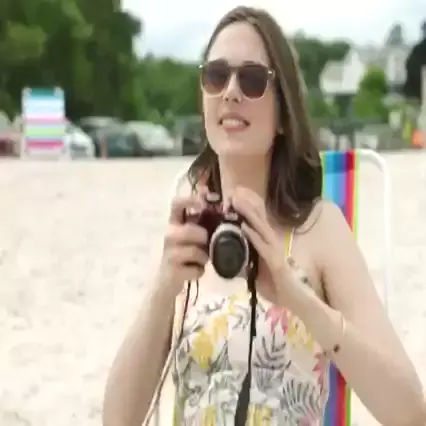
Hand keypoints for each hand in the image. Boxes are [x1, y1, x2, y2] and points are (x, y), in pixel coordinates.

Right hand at [157, 193, 208, 296]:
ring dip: (203, 257)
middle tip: (205, 245)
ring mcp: (169, 253)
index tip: (204, 204)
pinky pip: (197, 269)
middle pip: (191, 231)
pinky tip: (194, 271)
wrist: (167, 280)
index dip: (190, 200)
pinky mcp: (173, 271)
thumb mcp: (193, 236)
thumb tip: (224, 204)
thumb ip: (204, 222)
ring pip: (196, 252)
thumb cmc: (185, 254)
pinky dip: (200, 271)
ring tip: (199, 260)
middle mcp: (169, 235)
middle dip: (203, 239)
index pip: (177, 204)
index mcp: (174, 223)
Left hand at [231, 187, 309, 305]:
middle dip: (247, 206)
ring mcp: (276, 254)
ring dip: (249, 215)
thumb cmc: (281, 291)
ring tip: (237, 202)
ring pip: (261, 230)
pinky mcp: (278, 266)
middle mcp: (272, 246)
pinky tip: (244, 227)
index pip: (257, 224)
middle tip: (233, 192)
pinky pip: (264, 249)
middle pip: (259, 222)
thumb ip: (246, 268)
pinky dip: (254, 237)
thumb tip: (231, 261)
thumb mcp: (258, 278)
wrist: (301, 305)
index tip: (234, 197)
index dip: (248, 210)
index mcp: (267, 247)